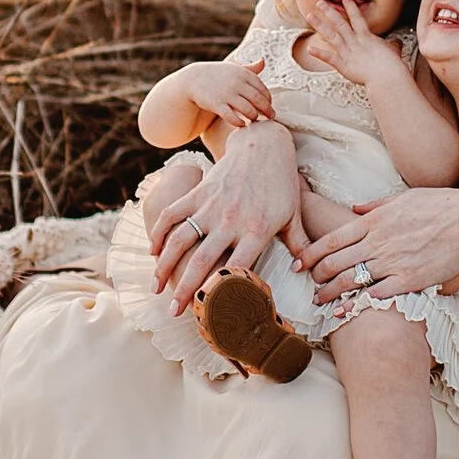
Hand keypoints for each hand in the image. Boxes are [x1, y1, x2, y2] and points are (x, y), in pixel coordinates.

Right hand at [149, 120, 299, 311]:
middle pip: (203, 261)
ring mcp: (211, 205)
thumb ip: (300, 244)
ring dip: (165, 266)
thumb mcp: (295, 214)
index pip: (237, 268)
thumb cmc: (282, 184)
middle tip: (175, 313)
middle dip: (187, 290)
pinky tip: (152, 253)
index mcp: (257, 230)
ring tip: (156, 289)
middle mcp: (231, 220)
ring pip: (181, 240)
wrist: (264, 145)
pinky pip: (172, 214)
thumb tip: (305, 272)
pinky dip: (159, 234)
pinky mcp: (198, 192)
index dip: (224, 292)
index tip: (213, 313)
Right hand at [179, 58, 275, 129]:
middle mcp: (237, 83)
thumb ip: (250, 68)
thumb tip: (263, 61)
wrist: (193, 79)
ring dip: (254, 117)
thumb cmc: (218, 75)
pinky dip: (239, 122)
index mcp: (243, 74)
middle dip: (267, 110)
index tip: (270, 105)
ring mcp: (226, 94)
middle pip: (258, 100)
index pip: (262, 88)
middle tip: (271, 117)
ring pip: (248, 110)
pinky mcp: (216, 104)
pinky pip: (232, 117)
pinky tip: (242, 124)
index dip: (268, 99)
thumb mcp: (233, 68)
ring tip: (255, 120)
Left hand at [301, 0, 408, 91]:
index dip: (351, 8)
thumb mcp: (393, 51)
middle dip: (329, 12)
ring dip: (319, 26)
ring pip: (331, 36)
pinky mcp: (343, 65)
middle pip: (340, 23)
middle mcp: (355, 42)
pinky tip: (309, 48)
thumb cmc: (391, 64)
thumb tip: (398, 42)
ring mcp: (348, 53)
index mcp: (367, 37)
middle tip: (319, 2)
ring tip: (309, 16)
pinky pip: (329, 58)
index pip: (357, 19)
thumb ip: (393, 45)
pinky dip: (319, 53)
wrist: (386, 77)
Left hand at [301, 185, 458, 301]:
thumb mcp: (404, 197)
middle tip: (309, 286)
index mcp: (374, 221)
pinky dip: (358, 304)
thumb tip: (354, 208)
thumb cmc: (442, 206)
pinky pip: (376, 295)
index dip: (311, 253)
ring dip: (331, 294)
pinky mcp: (408, 280)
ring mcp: (391, 262)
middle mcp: (377, 242)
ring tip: (321, 302)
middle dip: (317, 277)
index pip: (332, 239)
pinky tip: (346, 312)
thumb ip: (376, 205)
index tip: (299, 263)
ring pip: (351, 281)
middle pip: (336, 263)